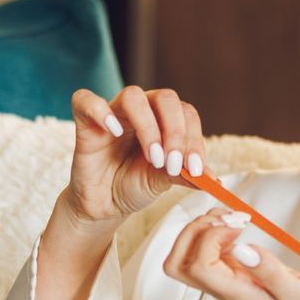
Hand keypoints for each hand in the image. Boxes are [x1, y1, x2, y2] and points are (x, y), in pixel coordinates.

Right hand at [62, 85, 208, 228]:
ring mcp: (113, 113)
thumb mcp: (163, 182)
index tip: (197, 170)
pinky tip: (113, 131)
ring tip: (153, 158)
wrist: (104, 204)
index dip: (194, 139)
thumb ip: (185, 175)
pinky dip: (101, 111)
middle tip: (174, 164)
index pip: (186, 113)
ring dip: (148, 126)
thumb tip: (214, 180)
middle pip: (165, 98)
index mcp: (164, 120)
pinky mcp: (85, 121)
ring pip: (133, 96)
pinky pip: (86, 100)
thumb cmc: (133, 185)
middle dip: (176, 132)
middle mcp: (141, 110)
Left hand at [162, 207, 299, 299]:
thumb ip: (272, 273)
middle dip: (195, 231)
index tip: (241, 226)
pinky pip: (205, 249)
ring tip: (233, 217)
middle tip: (228, 218)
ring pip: (187, 254)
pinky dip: (214, 229)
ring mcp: (225, 279)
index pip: (199, 266)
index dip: (211, 238)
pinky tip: (237, 223)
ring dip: (202, 228)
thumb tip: (242, 250)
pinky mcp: (232, 270)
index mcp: (237, 294)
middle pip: (179, 263)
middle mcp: (224, 287)